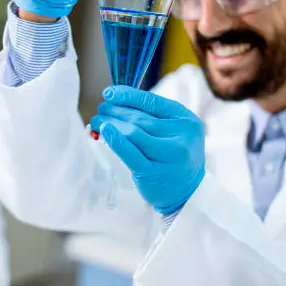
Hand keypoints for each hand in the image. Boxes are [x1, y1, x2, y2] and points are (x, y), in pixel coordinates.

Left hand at [90, 86, 205, 214]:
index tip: (109, 93)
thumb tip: (116, 101)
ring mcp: (169, 156)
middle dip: (116, 111)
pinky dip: (115, 140)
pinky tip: (105, 132)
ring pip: (133, 133)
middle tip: (101, 109)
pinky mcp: (154, 172)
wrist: (187, 192)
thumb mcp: (175, 132)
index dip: (128, 95)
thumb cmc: (175, 157)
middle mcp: (181, 137)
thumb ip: (154, 117)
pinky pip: (130, 153)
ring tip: (97, 121)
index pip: (152, 102)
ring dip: (111, 124)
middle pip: (140, 118)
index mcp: (187, 121)